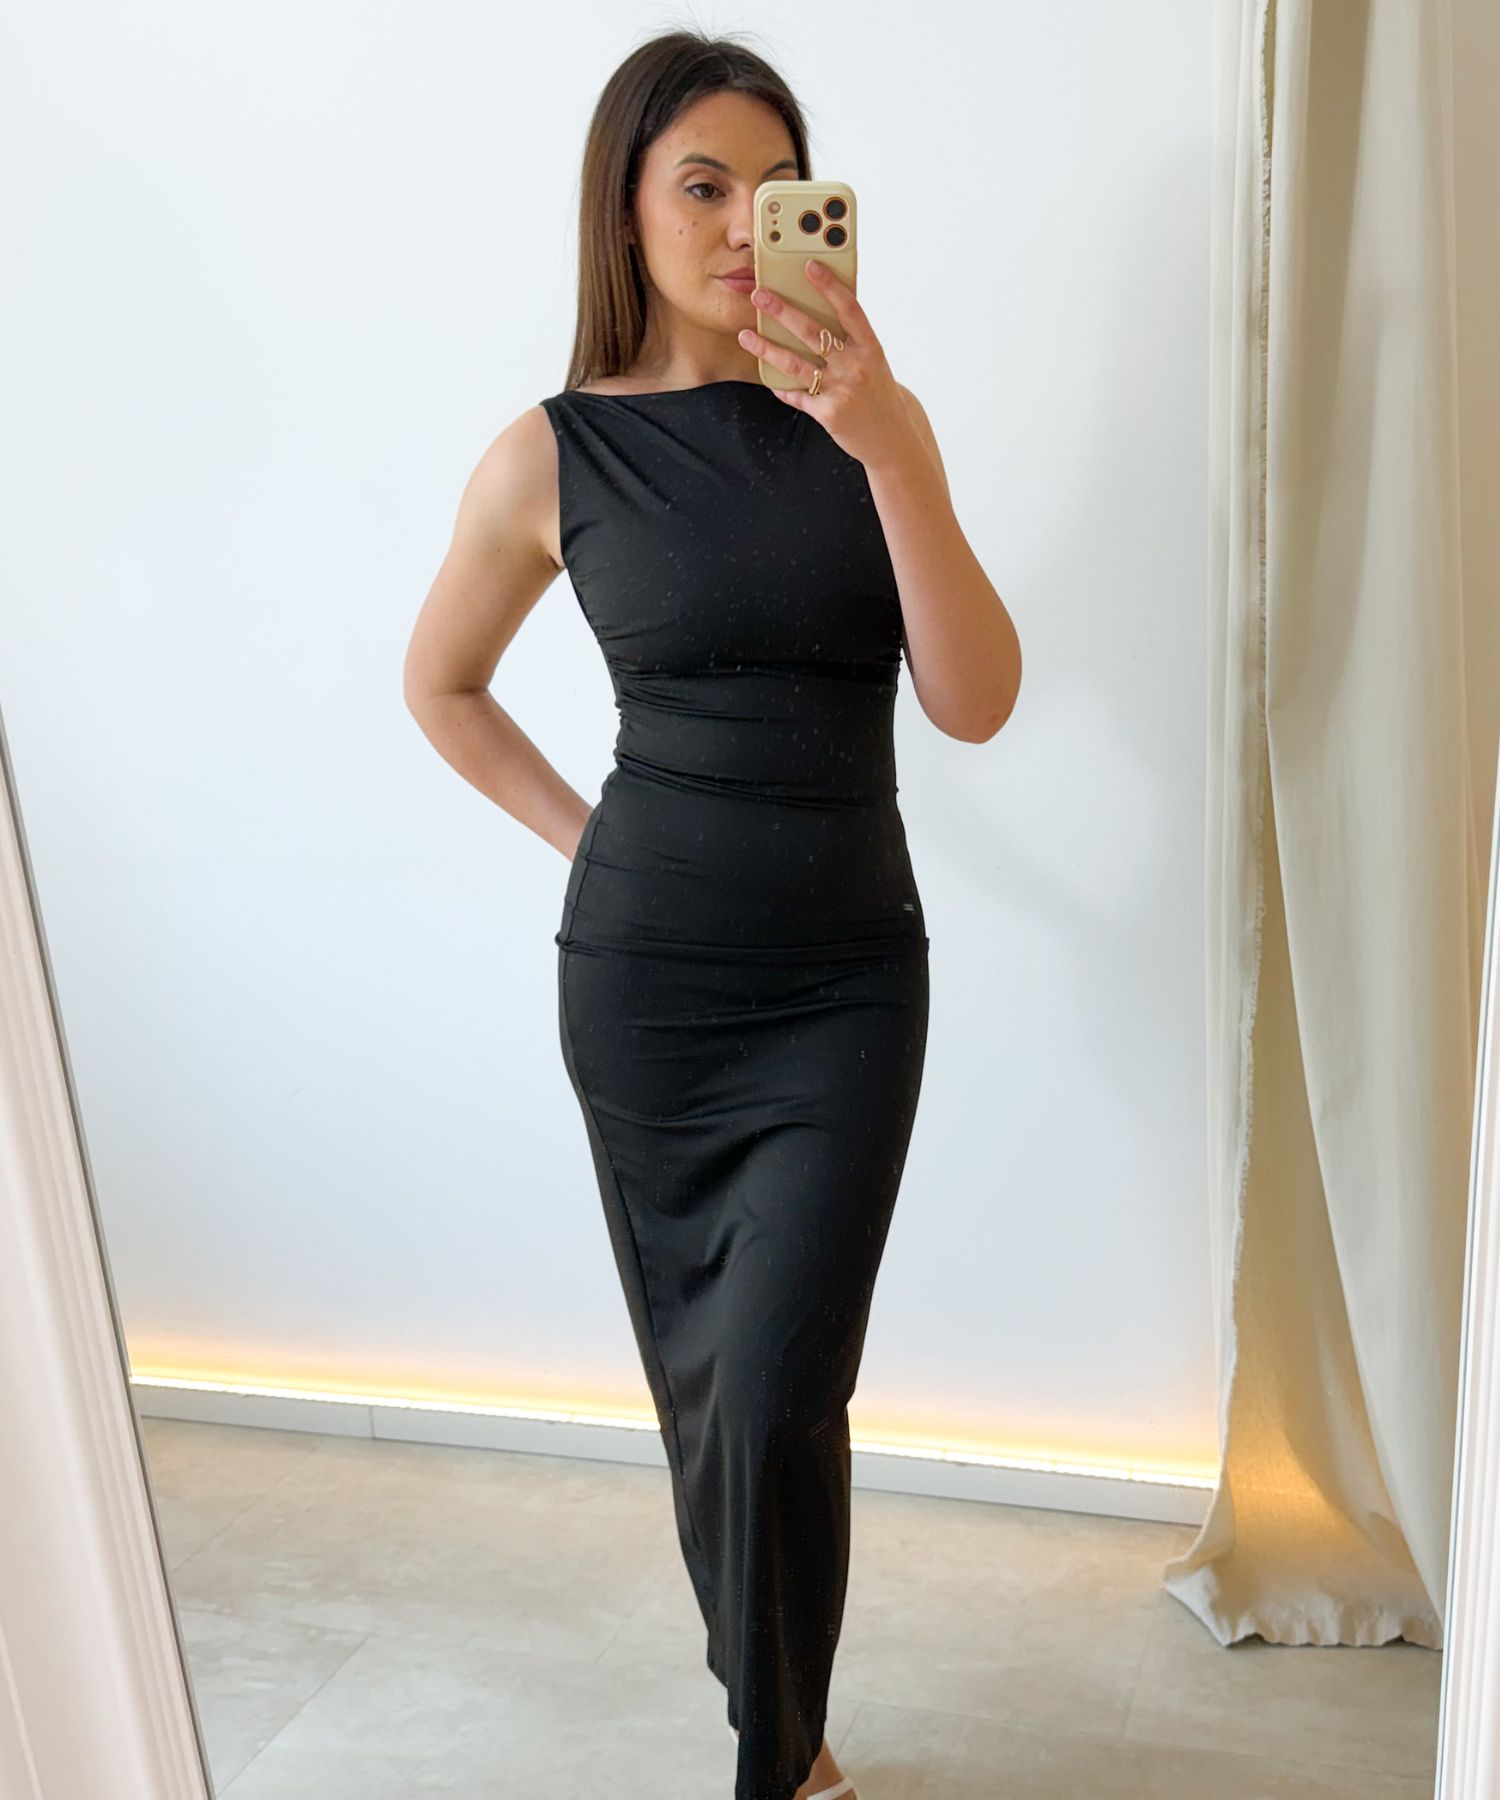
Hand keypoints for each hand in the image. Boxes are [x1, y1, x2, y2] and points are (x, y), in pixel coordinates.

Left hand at [736, 258, 923, 470]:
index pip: (848, 309)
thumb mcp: (874, 363)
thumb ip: (852, 341)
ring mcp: (841, 390)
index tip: (810, 267)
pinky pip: (797, 396)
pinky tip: (768, 379)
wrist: (891, 439)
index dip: (829, 286)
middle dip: (783, 311)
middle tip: (759, 296)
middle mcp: (856, 366)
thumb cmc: (879, 395)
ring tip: (746, 336)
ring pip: (796, 364)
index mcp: (870, 347)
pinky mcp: (828, 413)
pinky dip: (781, 388)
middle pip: (813, 332)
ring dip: (767, 348)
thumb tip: (822, 314)